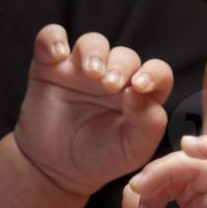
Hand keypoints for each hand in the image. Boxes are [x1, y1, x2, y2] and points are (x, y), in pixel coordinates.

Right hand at [14, 25, 173, 196]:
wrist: (54, 168)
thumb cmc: (100, 158)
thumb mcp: (131, 150)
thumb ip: (148, 124)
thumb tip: (140, 94)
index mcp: (139, 94)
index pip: (157, 72)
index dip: (154, 73)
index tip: (141, 86)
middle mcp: (112, 75)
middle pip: (124, 55)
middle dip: (120, 66)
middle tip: (109, 86)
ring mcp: (80, 68)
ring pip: (92, 42)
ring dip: (94, 51)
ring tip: (91, 72)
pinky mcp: (49, 65)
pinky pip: (51, 38)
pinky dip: (53, 39)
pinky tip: (57, 55)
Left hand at [122, 134, 206, 207]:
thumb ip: (139, 205)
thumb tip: (135, 181)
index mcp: (195, 206)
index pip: (174, 175)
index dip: (152, 178)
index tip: (136, 193)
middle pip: (187, 166)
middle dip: (159, 171)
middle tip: (140, 186)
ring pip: (202, 163)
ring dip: (172, 166)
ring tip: (152, 183)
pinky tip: (195, 146)